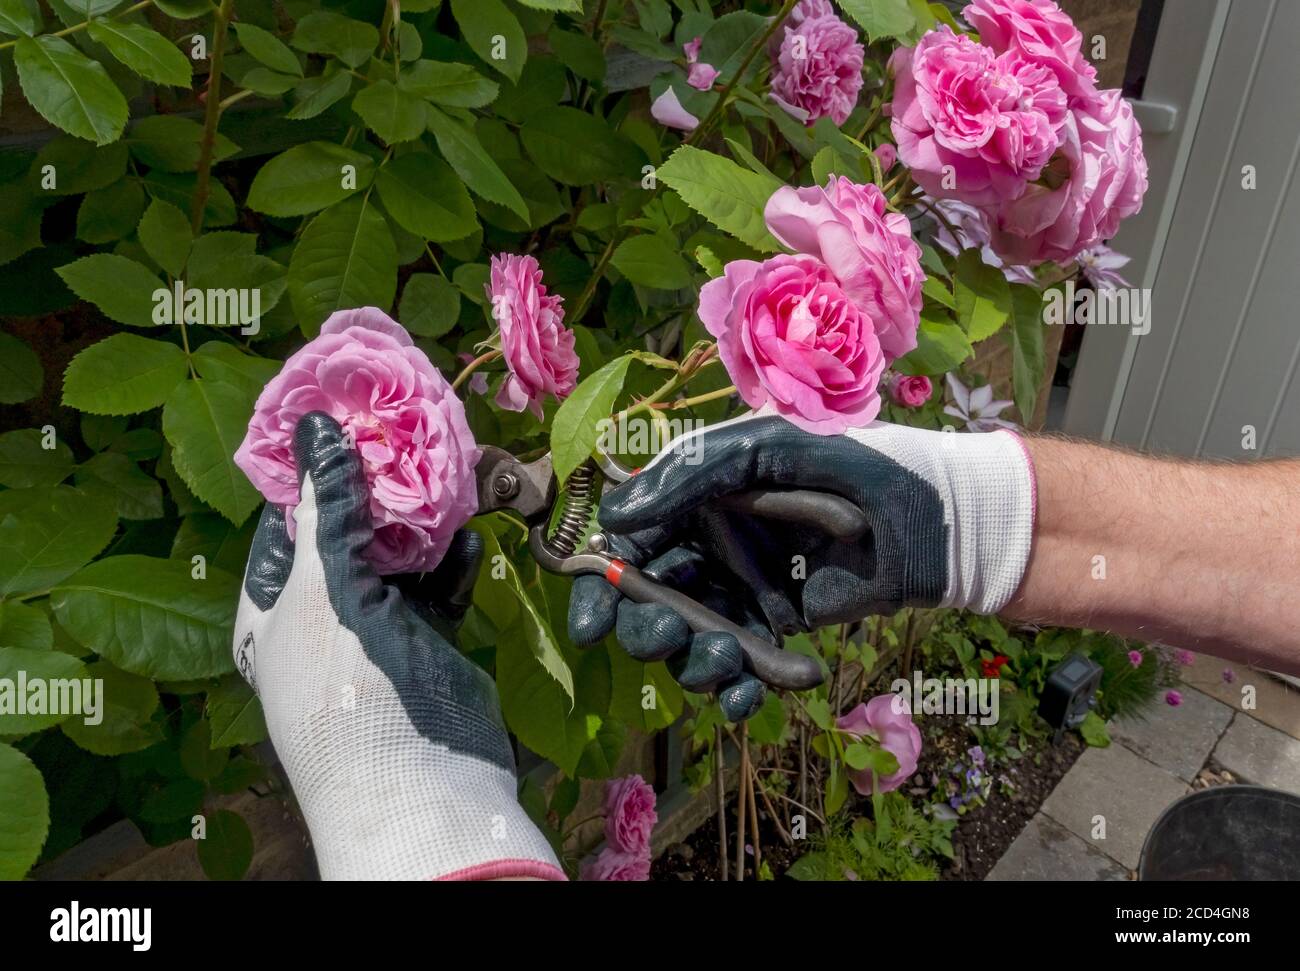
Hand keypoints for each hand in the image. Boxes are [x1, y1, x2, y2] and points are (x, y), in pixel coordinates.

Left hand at [234, 412, 562, 880]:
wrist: (423, 789)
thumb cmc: (350, 692)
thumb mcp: (326, 592)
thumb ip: (329, 511)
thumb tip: (316, 426)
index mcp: (270, 612)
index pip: (285, 523)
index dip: (312, 471)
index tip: (347, 417)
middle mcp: (317, 618)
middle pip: (346, 535)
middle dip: (379, 490)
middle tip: (411, 436)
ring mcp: (374, 633)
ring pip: (397, 559)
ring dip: (423, 523)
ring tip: (450, 475)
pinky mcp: (425, 645)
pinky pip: (437, 590)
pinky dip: (452, 563)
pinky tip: (468, 536)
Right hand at [568, 415, 1034, 719]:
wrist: (939, 519)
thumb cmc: (858, 464)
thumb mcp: (770, 447)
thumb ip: (691, 476)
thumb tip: (614, 519)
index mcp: (696, 497)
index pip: (629, 547)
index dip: (602, 588)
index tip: (592, 621)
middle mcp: (710, 546)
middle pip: (649, 604)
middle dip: (647, 630)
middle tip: (669, 634)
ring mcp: (743, 592)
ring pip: (689, 645)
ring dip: (695, 664)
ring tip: (730, 658)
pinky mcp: (777, 631)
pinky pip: (740, 670)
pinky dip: (740, 690)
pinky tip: (753, 691)